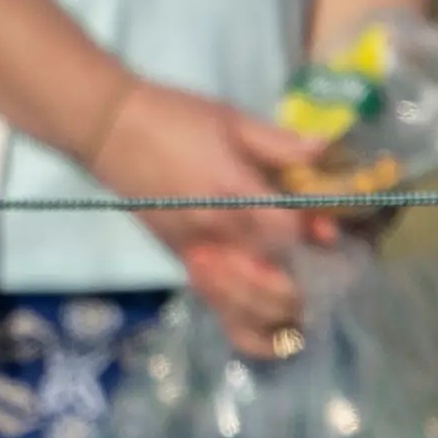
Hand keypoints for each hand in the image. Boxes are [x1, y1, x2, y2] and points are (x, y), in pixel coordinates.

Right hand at [85, 78, 333, 346]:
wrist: (109, 129)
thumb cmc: (173, 117)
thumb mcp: (232, 120)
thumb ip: (281, 144)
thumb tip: (327, 153)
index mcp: (233, 194)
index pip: (288, 233)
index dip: (314, 234)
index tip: (328, 226)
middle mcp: (215, 234)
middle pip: (271, 286)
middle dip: (303, 285)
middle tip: (320, 272)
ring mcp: (194, 253)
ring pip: (241, 309)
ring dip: (274, 313)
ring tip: (299, 306)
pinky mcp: (179, 260)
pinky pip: (215, 304)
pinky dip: (243, 320)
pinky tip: (265, 318)